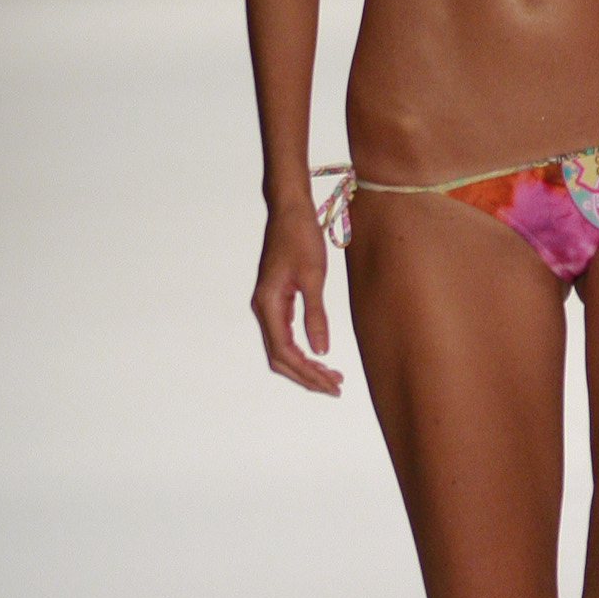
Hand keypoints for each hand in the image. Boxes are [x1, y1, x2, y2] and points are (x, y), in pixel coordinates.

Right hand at [252, 201, 343, 394]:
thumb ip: (316, 315)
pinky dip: (301, 350)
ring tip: (331, 377)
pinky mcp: (276, 300)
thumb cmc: (300, 237)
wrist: (289, 211)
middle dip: (306, 376)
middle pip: (279, 358)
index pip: (284, 353)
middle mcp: (263, 309)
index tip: (331, 383)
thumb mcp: (313, 276)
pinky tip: (319, 356)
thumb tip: (321, 351)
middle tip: (335, 387)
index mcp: (268, 305)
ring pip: (281, 349)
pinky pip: (284, 335)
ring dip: (304, 366)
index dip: (307, 373)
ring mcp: (268, 305)